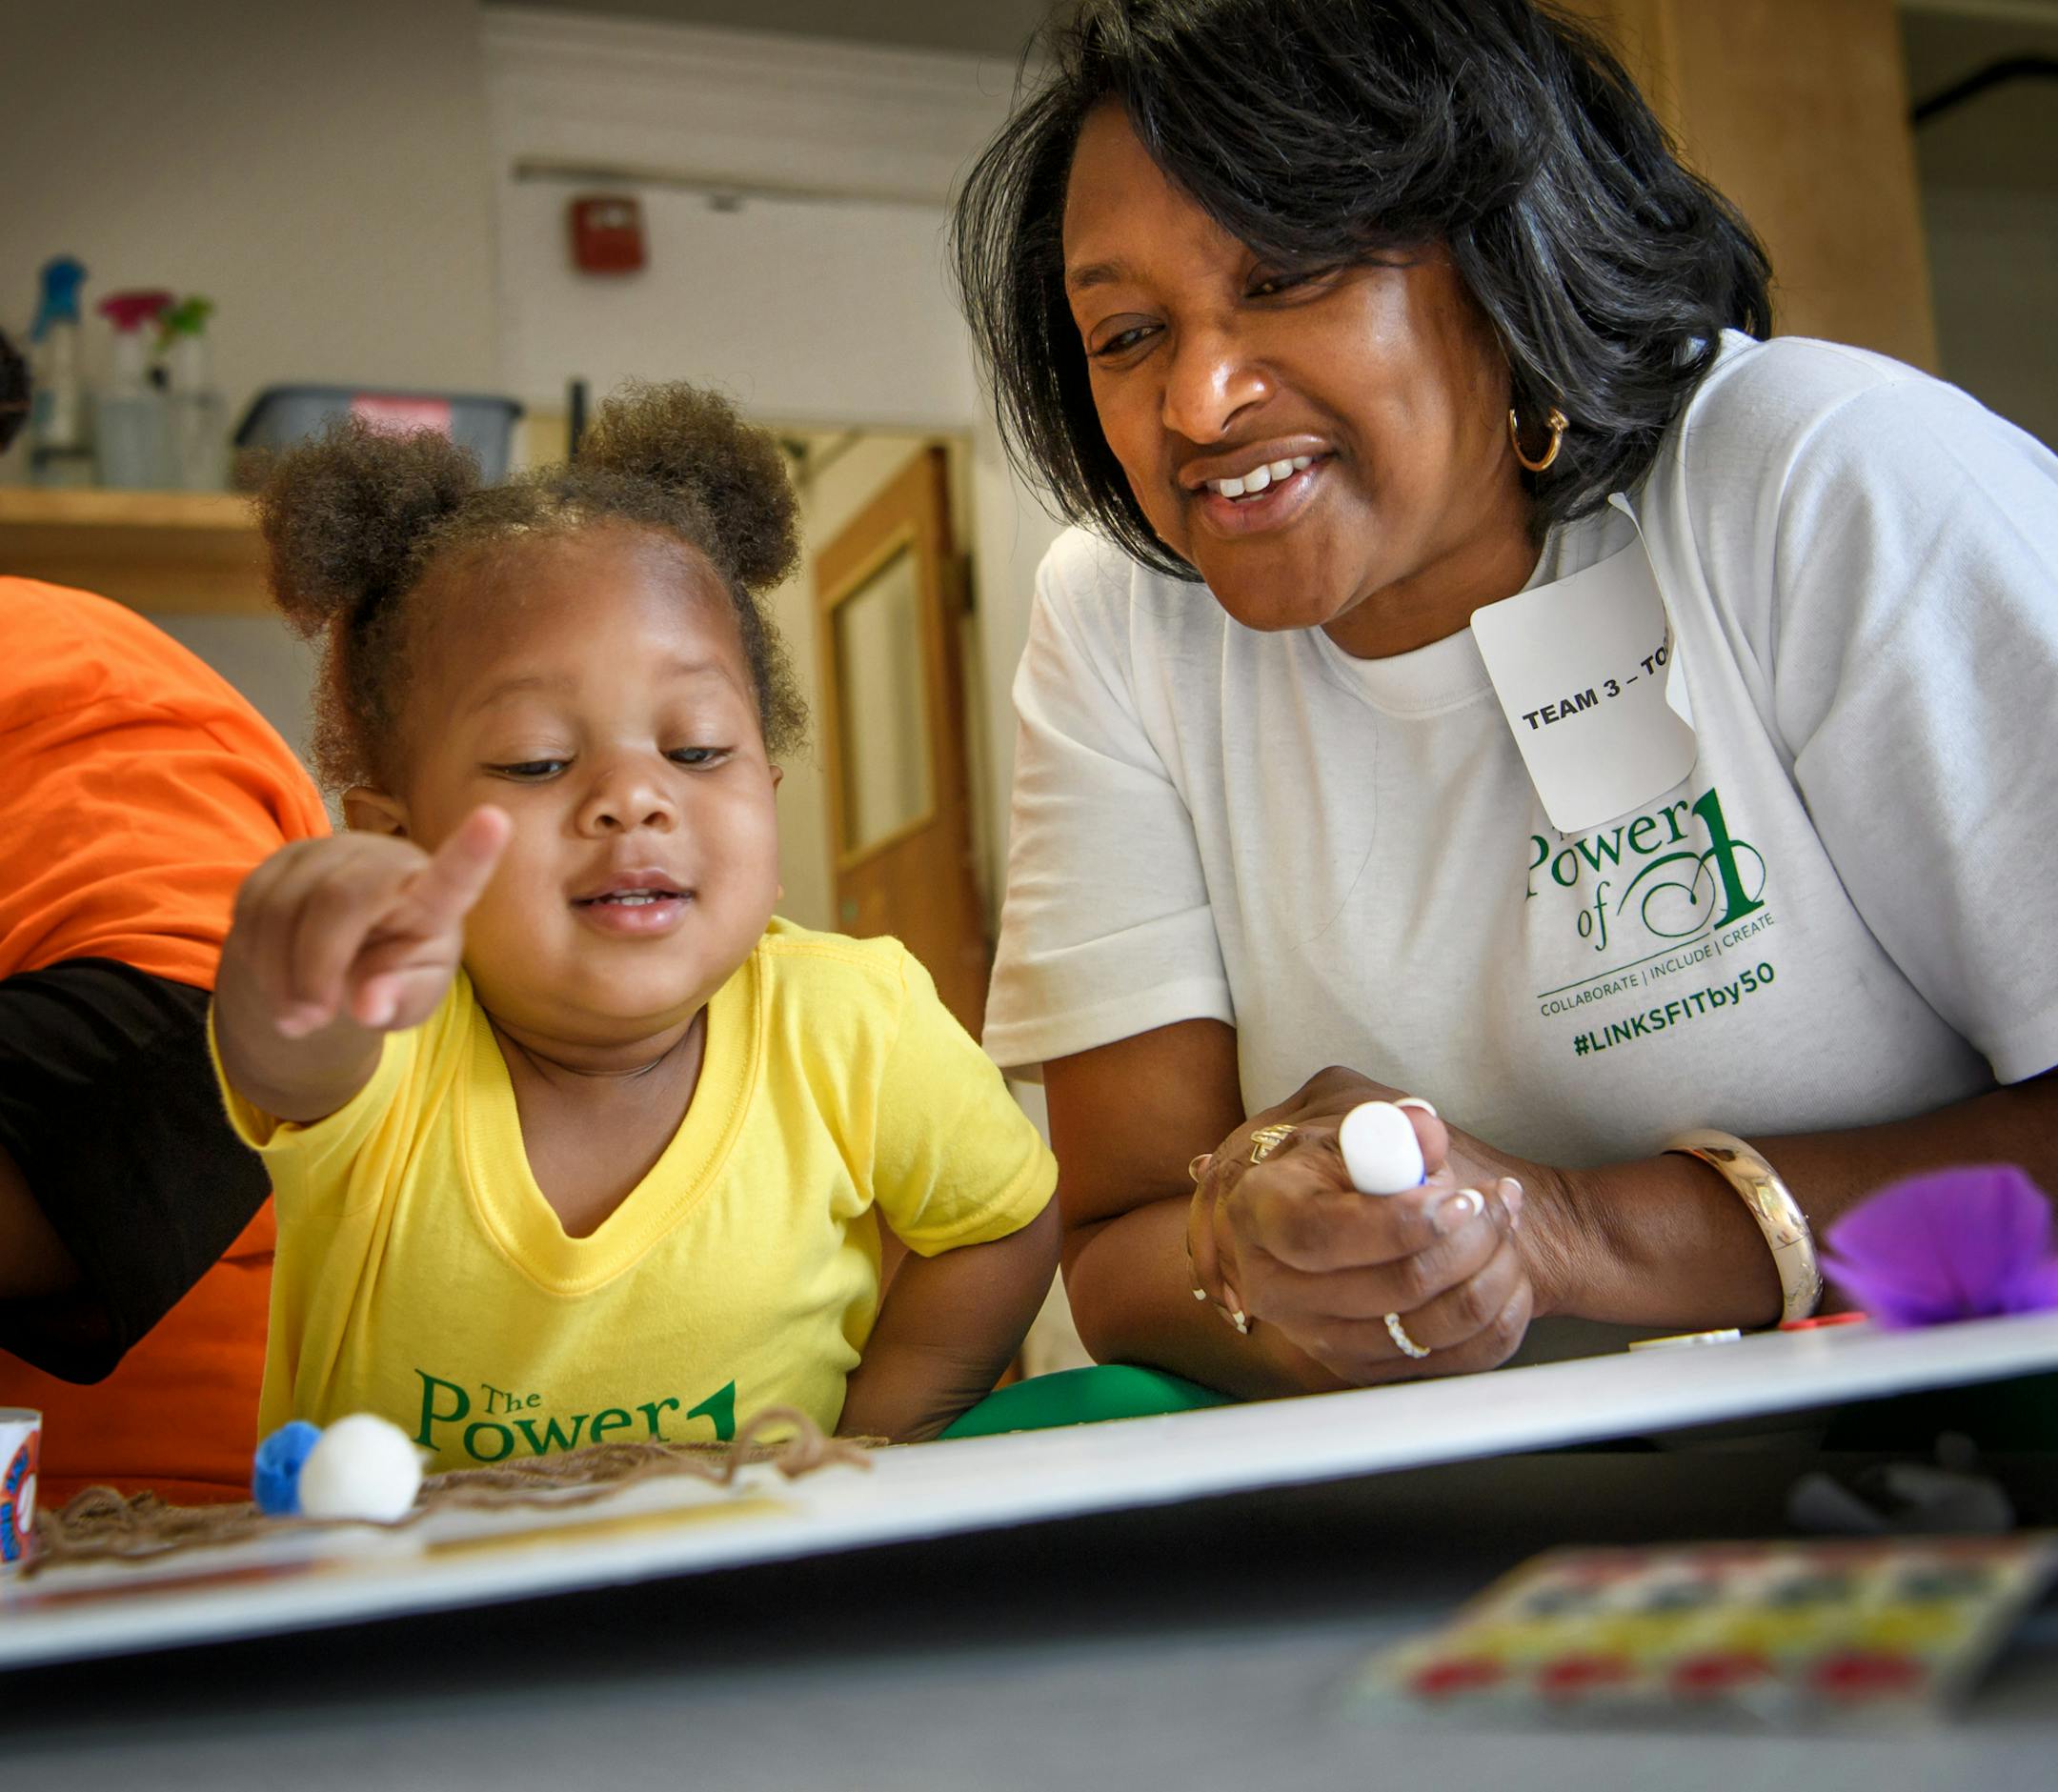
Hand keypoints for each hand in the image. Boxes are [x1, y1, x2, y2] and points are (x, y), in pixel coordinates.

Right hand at [228, 806, 511, 1038]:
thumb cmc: (394, 976)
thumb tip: (369, 1006)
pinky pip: (251, 905)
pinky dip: (256, 957)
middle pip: (340, 898)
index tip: (495, 819)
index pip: (455, 876)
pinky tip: (277, 984)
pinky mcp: (284, 858)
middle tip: (309, 1021)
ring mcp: (331, 852)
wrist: (343, 959)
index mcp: (434, 899)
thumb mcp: (408, 1000)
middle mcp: (386, 861)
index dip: (474, 851)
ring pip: (283, 904)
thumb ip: (398, 1000)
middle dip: (316, 967)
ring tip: (295, 1017)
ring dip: (278, 973)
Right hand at [1185, 1067, 1554, 1383]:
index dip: (1399, 1223)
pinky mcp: (1365, 1371)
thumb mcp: (1356, 1130)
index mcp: (1260, 1212)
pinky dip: (1499, 1314)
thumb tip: (1424, 1132)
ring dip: (1491, 1272)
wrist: (1337, 1214)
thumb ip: (1395, 1126)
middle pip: (1392, 1287)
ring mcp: (1318, 1339)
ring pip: (1432, 1326)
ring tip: (1502, 1225)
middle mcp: (1274, 1287)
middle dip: (1468, 1240)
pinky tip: (1500, 1268)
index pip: (1321, 1234)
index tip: (1459, 1201)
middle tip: (1496, 1201)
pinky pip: (1458, 1359)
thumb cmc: (1343, 1167)